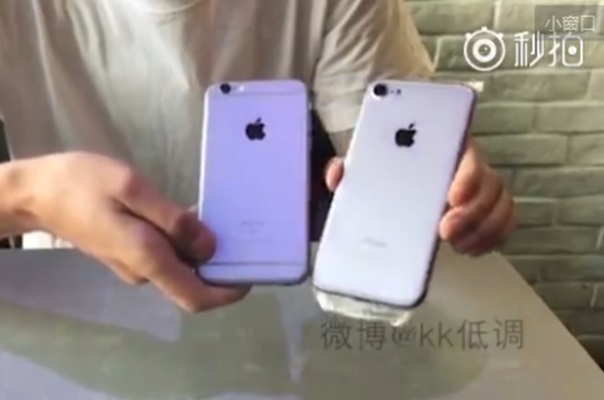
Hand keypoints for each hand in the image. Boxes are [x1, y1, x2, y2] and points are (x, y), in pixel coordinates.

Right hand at [19, 152, 248, 311]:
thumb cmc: (83, 183)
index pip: (195, 296)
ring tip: (224, 218)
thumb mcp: (131, 188)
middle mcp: (144, 271)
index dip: (228, 292)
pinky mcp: (131, 254)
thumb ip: (172, 219)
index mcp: (146, 257)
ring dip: (203, 249)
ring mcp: (136, 265)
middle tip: (244, 233)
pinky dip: (185, 241)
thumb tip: (210, 247)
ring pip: (181, 267)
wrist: (39, 192)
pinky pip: (167, 255)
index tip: (252, 272)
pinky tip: (193, 215)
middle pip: (193, 282)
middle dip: (221, 265)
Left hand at [324, 139, 515, 255]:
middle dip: (473, 213)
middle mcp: (467, 165)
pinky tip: (469, 250)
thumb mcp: (366, 161)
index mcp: (443, 146)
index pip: (468, 155)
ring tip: (457, 246)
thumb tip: (338, 175)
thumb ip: (351, 166)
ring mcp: (478, 188)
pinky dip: (492, 238)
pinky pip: (502, 222)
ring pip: (500, 205)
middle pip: (490, 185)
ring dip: (483, 229)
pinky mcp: (482, 209)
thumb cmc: (385, 162)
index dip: (468, 176)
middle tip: (444, 233)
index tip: (451, 197)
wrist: (396, 167)